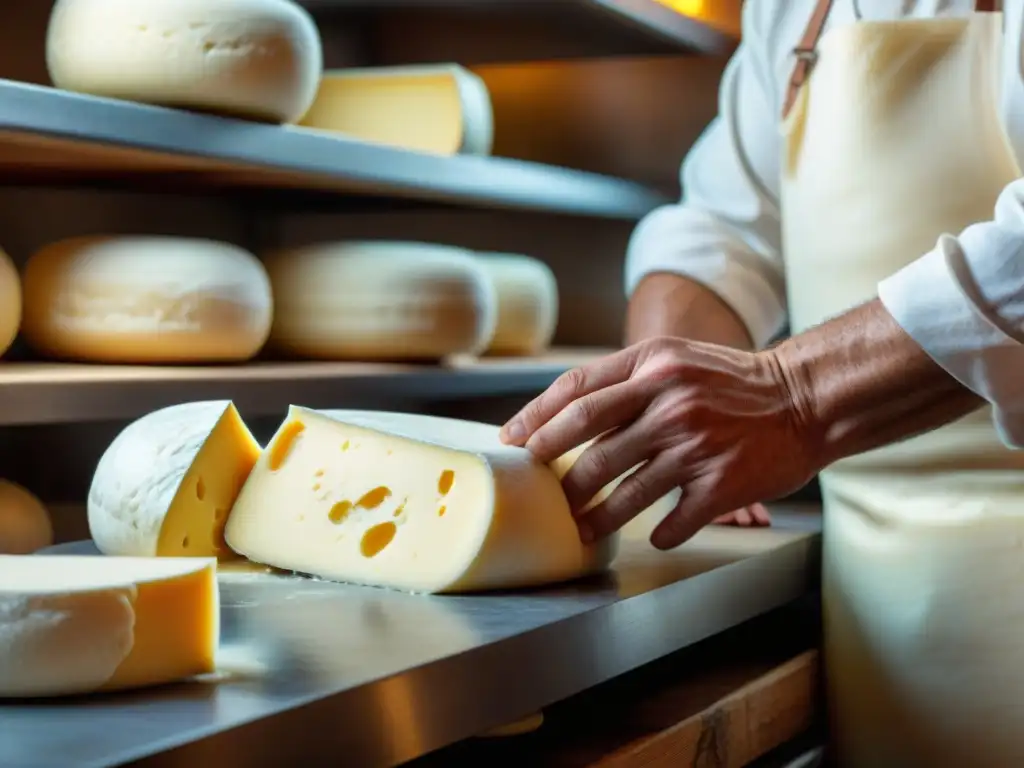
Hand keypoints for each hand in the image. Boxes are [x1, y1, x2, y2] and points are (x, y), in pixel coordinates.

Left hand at [499, 337, 820, 548]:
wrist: (805, 398)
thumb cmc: (733, 381)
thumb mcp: (676, 358)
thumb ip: (627, 378)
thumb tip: (566, 414)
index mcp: (652, 363)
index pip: (576, 390)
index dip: (536, 417)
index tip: (514, 442)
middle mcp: (669, 400)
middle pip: (588, 442)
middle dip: (556, 472)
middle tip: (544, 494)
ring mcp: (694, 444)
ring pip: (623, 490)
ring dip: (594, 516)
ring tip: (581, 527)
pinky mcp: (720, 483)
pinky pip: (672, 521)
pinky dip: (657, 534)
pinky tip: (651, 536)